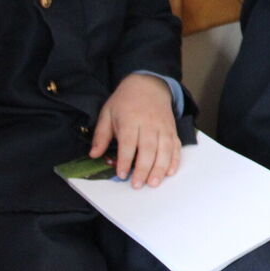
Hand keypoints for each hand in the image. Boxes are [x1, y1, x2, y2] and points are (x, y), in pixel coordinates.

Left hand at [90, 73, 181, 188]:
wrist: (149, 85)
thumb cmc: (125, 101)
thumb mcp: (107, 113)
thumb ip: (101, 135)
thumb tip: (94, 155)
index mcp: (130, 119)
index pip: (128, 142)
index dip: (125, 159)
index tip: (121, 174)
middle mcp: (149, 124)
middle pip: (148, 149)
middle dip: (143, 168)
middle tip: (138, 185)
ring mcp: (163, 127)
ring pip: (165, 150)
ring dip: (160, 168)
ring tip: (154, 183)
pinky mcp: (172, 130)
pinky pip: (176, 147)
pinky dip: (174, 160)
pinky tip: (170, 172)